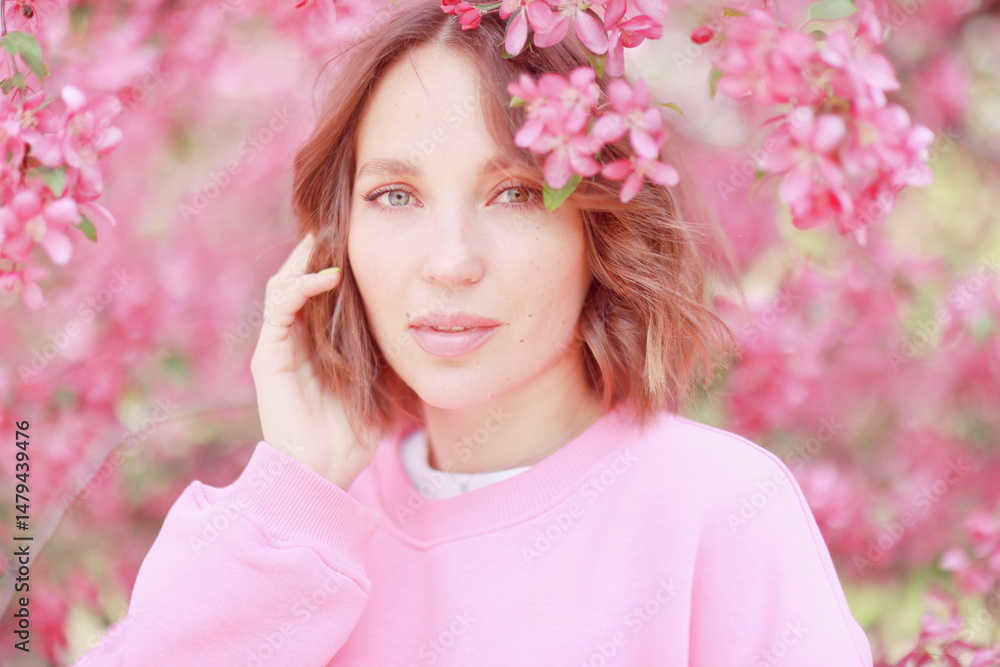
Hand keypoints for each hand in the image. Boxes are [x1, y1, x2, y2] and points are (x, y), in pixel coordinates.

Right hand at [250, 232, 379, 489]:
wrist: (325, 469)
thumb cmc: (353, 430)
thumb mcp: (375, 376)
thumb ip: (381, 347)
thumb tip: (417, 320)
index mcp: (313, 342)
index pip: (316, 289)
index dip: (331, 261)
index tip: (358, 237)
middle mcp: (291, 339)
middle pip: (295, 279)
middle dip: (315, 251)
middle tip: (340, 224)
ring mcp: (278, 346)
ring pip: (282, 285)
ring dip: (305, 260)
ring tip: (331, 238)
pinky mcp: (269, 357)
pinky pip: (279, 309)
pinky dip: (301, 288)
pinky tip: (328, 276)